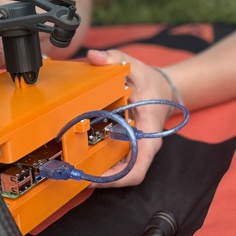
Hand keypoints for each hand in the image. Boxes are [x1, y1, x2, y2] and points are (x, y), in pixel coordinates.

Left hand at [87, 49, 173, 186]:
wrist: (163, 88)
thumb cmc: (152, 82)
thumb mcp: (137, 67)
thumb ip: (115, 59)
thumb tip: (95, 57)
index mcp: (149, 133)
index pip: (138, 167)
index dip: (117, 179)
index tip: (94, 178)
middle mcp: (144, 146)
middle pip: (125, 174)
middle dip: (101, 178)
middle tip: (74, 174)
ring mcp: (136, 148)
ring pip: (119, 170)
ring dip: (98, 173)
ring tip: (73, 169)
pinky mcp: (127, 145)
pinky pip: (114, 160)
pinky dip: (99, 162)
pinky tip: (80, 158)